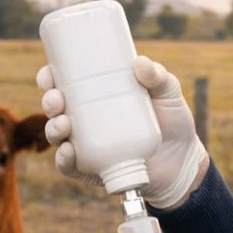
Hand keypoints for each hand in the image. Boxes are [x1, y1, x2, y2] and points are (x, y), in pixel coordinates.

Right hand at [37, 56, 207, 207]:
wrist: (184, 160)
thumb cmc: (173, 121)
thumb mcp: (168, 92)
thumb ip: (158, 76)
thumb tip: (139, 62)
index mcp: (95, 97)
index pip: (64, 84)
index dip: (49, 78)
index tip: (49, 73)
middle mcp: (86, 121)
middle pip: (55, 109)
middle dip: (49, 102)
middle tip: (57, 99)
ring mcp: (88, 146)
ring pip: (58, 137)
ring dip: (53, 129)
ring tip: (63, 123)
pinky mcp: (94, 170)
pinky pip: (70, 167)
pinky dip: (64, 160)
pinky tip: (67, 151)